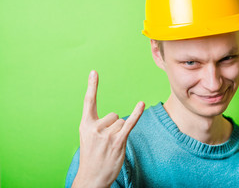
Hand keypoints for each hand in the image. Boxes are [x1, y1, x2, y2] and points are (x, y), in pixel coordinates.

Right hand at [72, 70, 144, 187]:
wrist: (92, 178)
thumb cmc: (91, 157)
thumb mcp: (87, 138)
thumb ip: (97, 125)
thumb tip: (116, 117)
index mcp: (85, 124)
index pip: (89, 101)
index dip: (92, 86)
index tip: (94, 72)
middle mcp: (95, 127)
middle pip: (114, 115)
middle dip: (113, 127)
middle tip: (106, 143)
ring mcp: (106, 134)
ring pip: (122, 122)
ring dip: (120, 133)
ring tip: (111, 146)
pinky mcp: (118, 141)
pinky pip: (130, 123)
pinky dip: (137, 113)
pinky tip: (141, 104)